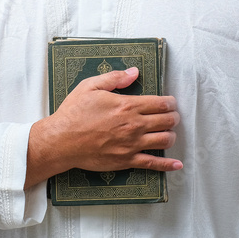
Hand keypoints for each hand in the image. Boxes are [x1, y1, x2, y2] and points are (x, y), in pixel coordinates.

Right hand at [24, 67, 181, 188]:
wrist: (61, 140)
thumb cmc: (74, 113)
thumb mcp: (90, 86)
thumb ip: (115, 78)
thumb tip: (134, 72)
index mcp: (127, 106)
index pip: (161, 103)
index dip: (171, 102)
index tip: (171, 103)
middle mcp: (134, 125)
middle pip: (167, 121)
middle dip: (174, 117)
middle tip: (172, 116)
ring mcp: (132, 144)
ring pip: (164, 140)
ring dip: (171, 135)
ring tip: (168, 132)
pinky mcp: (126, 161)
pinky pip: (153, 164)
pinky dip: (167, 165)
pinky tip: (177, 165)